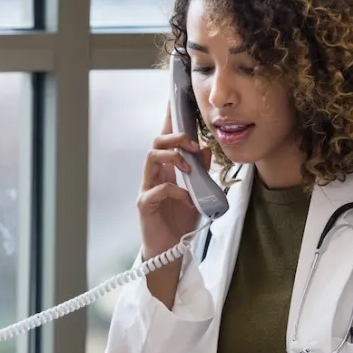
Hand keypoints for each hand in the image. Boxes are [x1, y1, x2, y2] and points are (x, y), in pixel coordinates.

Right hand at [138, 101, 211, 260]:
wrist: (170, 252)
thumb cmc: (180, 222)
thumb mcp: (198, 193)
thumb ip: (202, 171)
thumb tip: (207, 148)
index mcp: (166, 170)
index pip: (166, 139)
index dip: (169, 119)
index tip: (174, 100)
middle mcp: (154, 175)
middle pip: (156, 142)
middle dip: (175, 138)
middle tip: (193, 145)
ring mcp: (147, 189)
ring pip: (151, 158)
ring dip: (172, 157)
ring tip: (189, 167)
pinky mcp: (145, 205)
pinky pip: (157, 190)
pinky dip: (176, 191)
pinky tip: (189, 200)